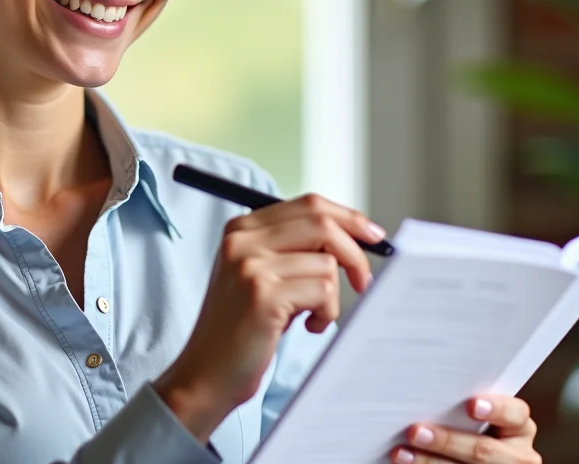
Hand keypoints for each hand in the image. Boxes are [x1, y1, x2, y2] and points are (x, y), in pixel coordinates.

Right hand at [154, 193, 382, 441]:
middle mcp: (242, 240)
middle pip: (321, 222)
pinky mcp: (263, 294)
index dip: (348, 218)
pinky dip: (327, 313)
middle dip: (354, 252)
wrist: (206, 373)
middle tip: (364, 281)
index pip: (308, 204)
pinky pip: (323, 290)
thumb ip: (293, 249)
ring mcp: (250, 265)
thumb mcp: (261, 275)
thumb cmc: (243, 328)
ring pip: (326, 262)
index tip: (372, 237)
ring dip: (333, 297)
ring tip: (313, 317)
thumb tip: (354, 235)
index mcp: (241, 228)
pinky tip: (308, 327)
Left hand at [391, 395, 540, 463]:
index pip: (516, 415)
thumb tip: (423, 389)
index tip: (472, 405)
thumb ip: (462, 409)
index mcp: (519, 429)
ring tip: (402, 454)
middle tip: (415, 431)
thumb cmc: (471, 430)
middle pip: (484, 450)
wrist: (474, 458)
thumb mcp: (479, 420)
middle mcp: (517, 456)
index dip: (496, 409)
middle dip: (448, 441)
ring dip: (430, 462)